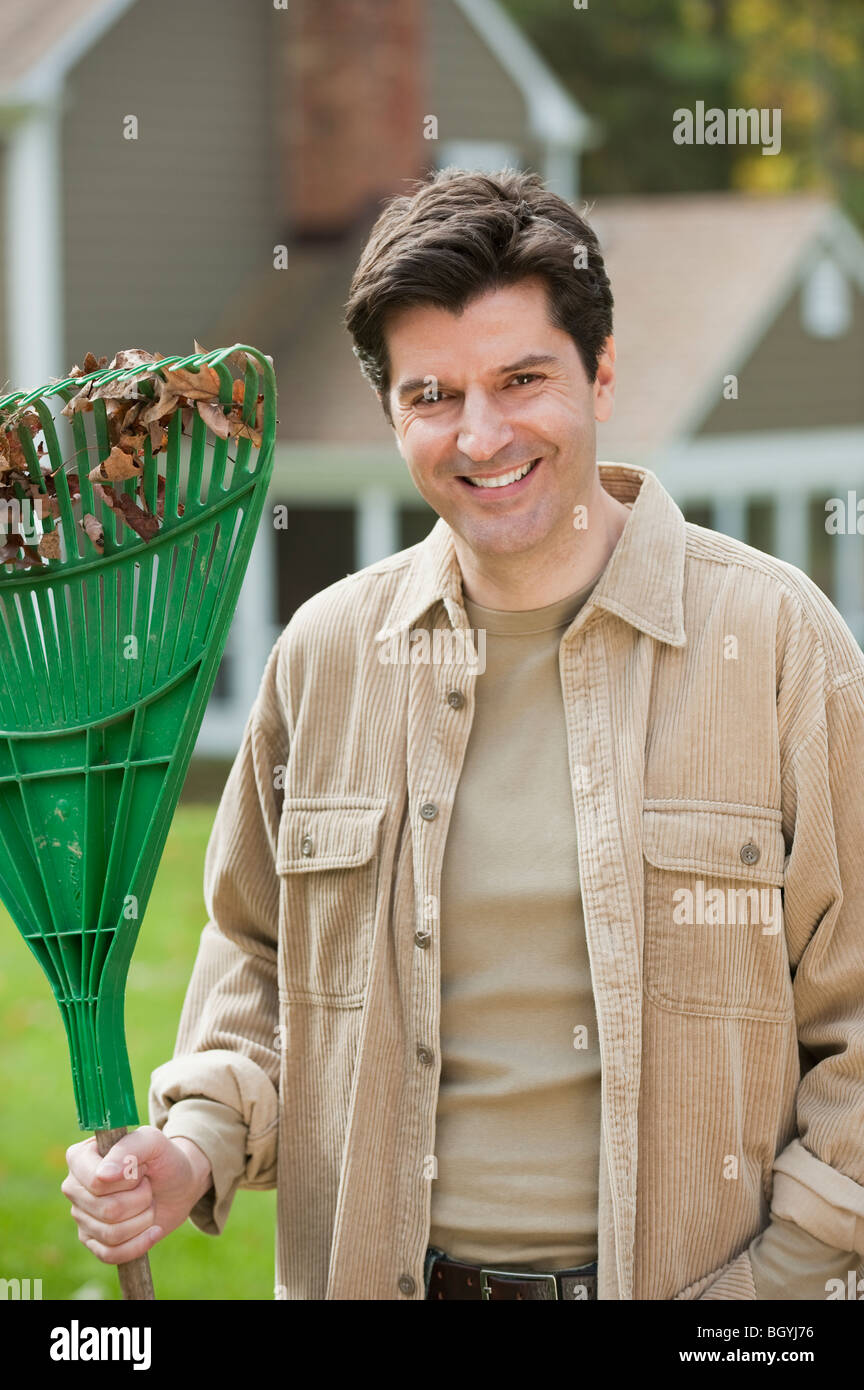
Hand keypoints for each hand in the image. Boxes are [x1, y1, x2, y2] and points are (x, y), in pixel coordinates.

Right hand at [62, 1124, 212, 1264]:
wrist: (177, 1184)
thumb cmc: (162, 1158)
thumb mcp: (153, 1142)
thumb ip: (129, 1149)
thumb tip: (102, 1176)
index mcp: (80, 1157)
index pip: (97, 1182)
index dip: (129, 1179)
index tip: (142, 1168)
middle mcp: (74, 1186)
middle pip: (107, 1210)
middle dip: (141, 1199)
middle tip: (148, 1186)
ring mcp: (80, 1215)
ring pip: (111, 1233)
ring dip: (143, 1219)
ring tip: (149, 1203)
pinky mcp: (91, 1240)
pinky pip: (110, 1254)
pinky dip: (139, 1244)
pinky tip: (153, 1231)